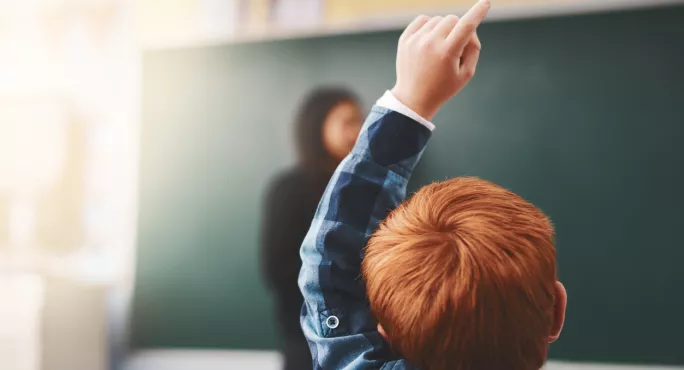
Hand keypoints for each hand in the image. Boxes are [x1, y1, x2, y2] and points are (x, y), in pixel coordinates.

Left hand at [391, 0, 490, 119]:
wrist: (414, 98)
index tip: (485, 4)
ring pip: (438, 19)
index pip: (466, 26)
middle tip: (455, 47)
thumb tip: (470, 28)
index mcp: (447, 53)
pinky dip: (429, 26)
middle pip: (452, 19)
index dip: (478, 13)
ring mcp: (415, 40)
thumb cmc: (443, 87)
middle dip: (458, 28)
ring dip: (443, 29)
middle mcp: (430, 43)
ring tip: (440, 48)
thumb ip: (474, 48)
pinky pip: (422, 20)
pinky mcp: (405, 39)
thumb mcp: (466, 73)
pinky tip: (429, 41)